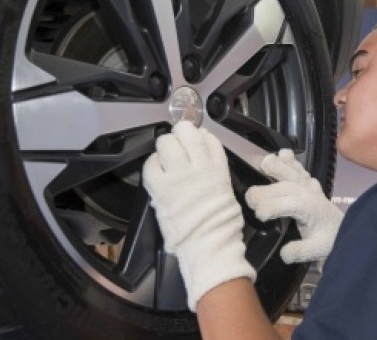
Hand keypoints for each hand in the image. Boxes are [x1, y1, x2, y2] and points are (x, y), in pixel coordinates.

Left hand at [142, 122, 254, 311]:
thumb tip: (202, 156)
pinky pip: (150, 165)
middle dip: (179, 136)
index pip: (207, 138)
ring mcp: (178, 175)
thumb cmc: (221, 223)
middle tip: (177, 145)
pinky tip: (156, 170)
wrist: (209, 244)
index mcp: (218, 167)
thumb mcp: (225, 189)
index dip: (199, 136)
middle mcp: (199, 165)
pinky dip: (152, 164)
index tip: (195, 141)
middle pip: (185, 133)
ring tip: (165, 157)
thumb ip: (214, 170)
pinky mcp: (160, 187)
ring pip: (166, 143)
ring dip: (165, 147)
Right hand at [246, 149, 343, 263]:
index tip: (258, 216)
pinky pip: (297, 166)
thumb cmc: (327, 240)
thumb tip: (283, 253)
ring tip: (261, 166)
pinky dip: (288, 159)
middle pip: (281, 186)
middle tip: (250, 202)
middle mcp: (308, 192)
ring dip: (274, 166)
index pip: (286, 203)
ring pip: (289, 170)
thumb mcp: (316, 251)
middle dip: (261, 192)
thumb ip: (300, 251)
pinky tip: (281, 154)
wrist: (342, 231)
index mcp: (309, 207)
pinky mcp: (308, 181)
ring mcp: (308, 184)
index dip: (268, 208)